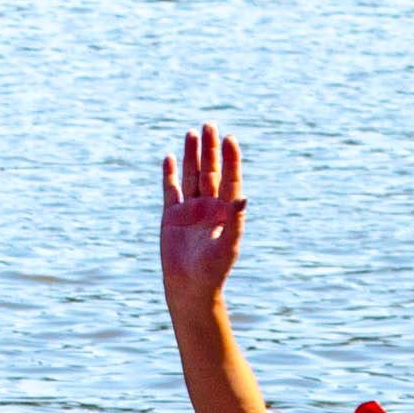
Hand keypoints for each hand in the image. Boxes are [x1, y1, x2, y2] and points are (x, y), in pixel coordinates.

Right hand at [158, 124, 247, 308]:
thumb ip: (236, 220)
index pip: (230, 179)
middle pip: (210, 171)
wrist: (189, 287)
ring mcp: (190, 209)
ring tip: (192, 133)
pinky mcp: (172, 216)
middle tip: (209, 125)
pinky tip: (169, 158)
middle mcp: (209, 206)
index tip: (230, 139)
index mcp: (226, 211)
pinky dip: (169, 174)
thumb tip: (244, 197)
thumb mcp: (227, 245)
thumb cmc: (213, 270)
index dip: (230, 159)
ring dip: (191, 155)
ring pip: (191, 175)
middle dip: (210, 149)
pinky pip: (170, 190)